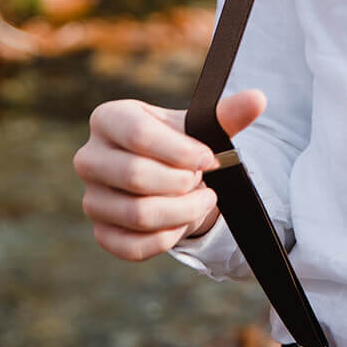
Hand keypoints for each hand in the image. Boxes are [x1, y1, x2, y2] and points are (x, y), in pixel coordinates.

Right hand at [74, 89, 266, 261]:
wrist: (167, 176)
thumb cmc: (178, 145)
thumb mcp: (199, 127)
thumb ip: (226, 114)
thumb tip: (258, 99)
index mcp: (108, 119)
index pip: (138, 135)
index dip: (181, 151)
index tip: (209, 159)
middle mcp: (89, 158)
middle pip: (136, 176)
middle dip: (182, 183)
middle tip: (203, 180)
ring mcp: (91, 199)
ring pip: (138, 215)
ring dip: (182, 211)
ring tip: (202, 199)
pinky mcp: (101, 233)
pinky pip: (133, 246)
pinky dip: (167, 238)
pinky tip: (184, 222)